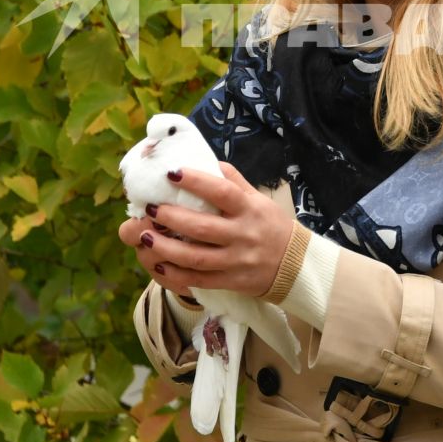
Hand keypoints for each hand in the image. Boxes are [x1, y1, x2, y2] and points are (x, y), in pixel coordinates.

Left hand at [115, 162, 296, 297]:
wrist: (296, 264)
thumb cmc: (272, 226)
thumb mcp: (259, 199)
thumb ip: (234, 182)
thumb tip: (207, 161)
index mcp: (249, 209)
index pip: (222, 192)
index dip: (196, 182)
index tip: (171, 173)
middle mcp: (242, 234)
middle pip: (202, 227)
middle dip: (171, 217)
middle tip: (150, 208)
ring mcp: (236, 260)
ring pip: (196, 257)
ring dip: (167, 248)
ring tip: (146, 237)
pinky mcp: (232, 280)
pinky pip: (200, 280)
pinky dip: (177, 274)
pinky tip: (159, 265)